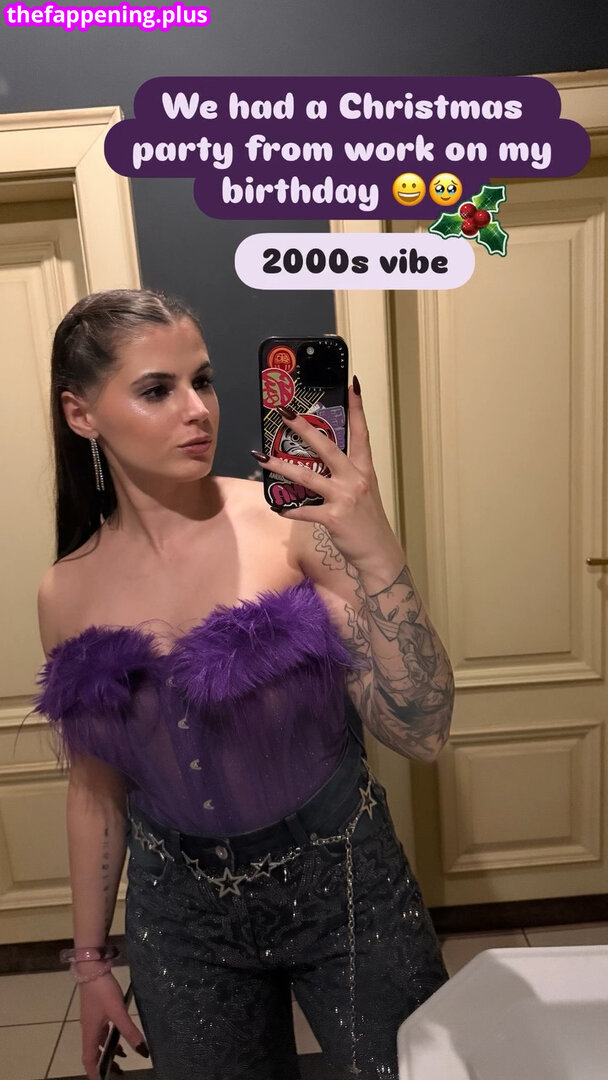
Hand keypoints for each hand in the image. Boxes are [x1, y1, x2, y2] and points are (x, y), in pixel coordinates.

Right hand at [78, 973, 147, 1079]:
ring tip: (123, 1054)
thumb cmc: (102, 991)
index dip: (94, 1073)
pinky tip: (119, 1031)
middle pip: (94, 1052)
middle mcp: (88, 1028)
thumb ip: (129, 1031)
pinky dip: (110, 1035)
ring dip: (108, 1048)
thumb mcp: (118, 1011)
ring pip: (99, 1040)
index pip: (88, 1059)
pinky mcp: (96, 1008)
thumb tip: (142, 1052)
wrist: (92, 968)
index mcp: (90, 1032)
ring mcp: (92, 1018)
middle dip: (104, 1063)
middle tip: (118, 1071)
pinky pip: (102, 1029)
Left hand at [253, 381, 402, 572]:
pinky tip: (277, 508)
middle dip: (304, 428)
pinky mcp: (333, 517)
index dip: (357, 408)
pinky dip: (289, 510)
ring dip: (281, 466)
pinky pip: (304, 511)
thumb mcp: (363, 493)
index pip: (362, 432)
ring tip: (261, 456)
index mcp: (364, 470)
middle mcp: (355, 479)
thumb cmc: (368, 523)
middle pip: (327, 446)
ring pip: (307, 476)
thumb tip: (320, 467)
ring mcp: (344, 497)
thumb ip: (345, 477)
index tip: (352, 384)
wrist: (379, 554)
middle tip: (285, 412)